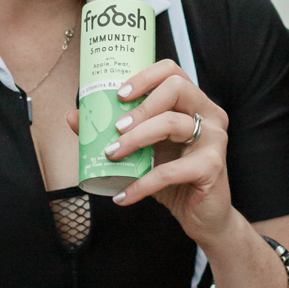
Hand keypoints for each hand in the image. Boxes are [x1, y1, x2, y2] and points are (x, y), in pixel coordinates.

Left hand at [67, 58, 232, 245]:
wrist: (203, 215)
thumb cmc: (175, 179)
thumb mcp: (145, 152)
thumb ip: (116, 132)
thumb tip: (75, 116)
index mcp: (194, 103)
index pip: (172, 72)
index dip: (144, 77)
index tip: (119, 95)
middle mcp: (209, 114)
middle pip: (176, 88)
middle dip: (141, 106)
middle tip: (117, 128)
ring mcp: (214, 139)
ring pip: (172, 123)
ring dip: (136, 138)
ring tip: (112, 155)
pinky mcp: (212, 166)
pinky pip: (170, 170)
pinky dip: (142, 184)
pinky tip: (124, 195)